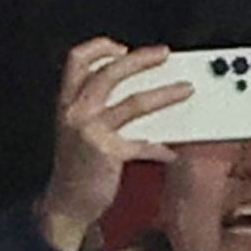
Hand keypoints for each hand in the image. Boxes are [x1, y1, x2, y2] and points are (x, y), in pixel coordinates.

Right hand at [37, 39, 190, 250]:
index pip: (77, 60)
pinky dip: (160, 148)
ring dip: (164, 94)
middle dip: (140, 59)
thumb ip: (95, 107)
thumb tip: (136, 90)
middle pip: (109, 72)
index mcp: (67, 102)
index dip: (100, 47)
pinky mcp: (107, 152)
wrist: (66, 203)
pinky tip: (171, 152)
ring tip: (185, 90)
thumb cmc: (76, 166)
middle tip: (164, 55)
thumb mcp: (75, 129)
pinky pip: (142, 144)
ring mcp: (90, 131)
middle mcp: (75, 111)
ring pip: (133, 103)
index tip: (122, 47)